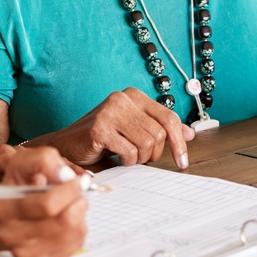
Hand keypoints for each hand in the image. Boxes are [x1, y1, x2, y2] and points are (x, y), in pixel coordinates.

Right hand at [0, 147, 86, 256]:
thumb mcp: (21, 162)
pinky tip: (65, 220)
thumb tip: (64, 174)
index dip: (69, 190)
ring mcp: (25, 253)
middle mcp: (11, 235)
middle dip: (77, 200)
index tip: (76, 181)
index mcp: (3, 209)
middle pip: (63, 221)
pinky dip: (77, 229)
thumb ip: (43, 160)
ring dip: (79, 213)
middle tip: (75, 192)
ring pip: (73, 233)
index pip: (46, 205)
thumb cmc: (13, 187)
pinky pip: (75, 245)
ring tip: (68, 204)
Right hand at [43, 87, 195, 167]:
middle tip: (139, 157)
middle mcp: (122, 98)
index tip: (183, 161)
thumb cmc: (101, 138)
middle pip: (159, 133)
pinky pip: (129, 151)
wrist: (67, 146)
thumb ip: (160, 128)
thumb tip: (190, 134)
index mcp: (134, 95)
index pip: (169, 117)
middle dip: (153, 153)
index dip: (179, 142)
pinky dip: (126, 160)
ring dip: (138, 158)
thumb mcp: (134, 130)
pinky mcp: (100, 128)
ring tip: (125, 155)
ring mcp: (110, 111)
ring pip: (146, 143)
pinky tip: (116, 156)